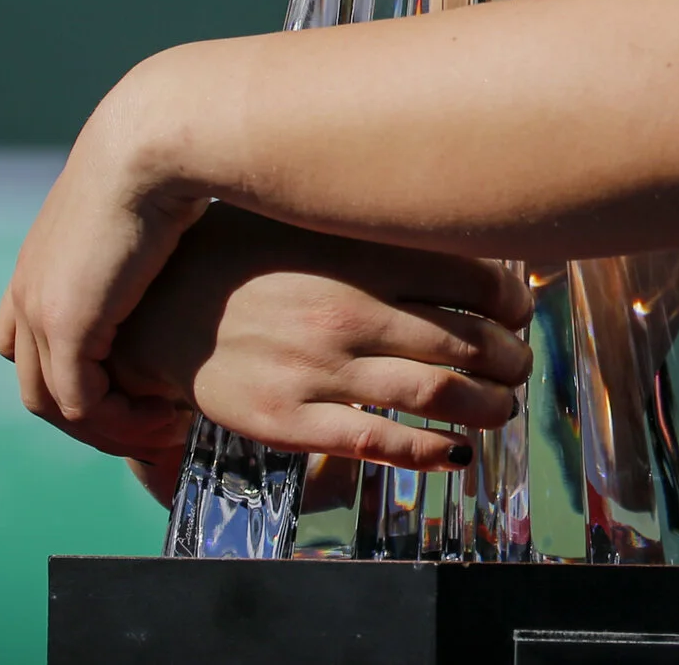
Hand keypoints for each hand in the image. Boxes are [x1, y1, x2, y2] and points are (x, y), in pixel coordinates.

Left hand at [0, 61, 212, 455]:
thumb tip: (198, 225)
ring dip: (108, 426)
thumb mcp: (155, 193)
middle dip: (95, 412)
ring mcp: (39, 309)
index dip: (81, 371)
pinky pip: (81, 404)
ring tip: (163, 428)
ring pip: (54, 402)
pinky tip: (167, 416)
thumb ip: (156, 224)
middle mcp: (30, 288)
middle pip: (37, 381)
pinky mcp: (65, 325)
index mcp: (45, 258)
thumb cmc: (178, 150)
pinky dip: (120, 422)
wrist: (157, 136)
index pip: (32, 340)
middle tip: (152, 421)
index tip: (142, 382)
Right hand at [107, 204, 533, 474]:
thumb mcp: (319, 223)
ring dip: (487, 407)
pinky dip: (431, 452)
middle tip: (518, 365)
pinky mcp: (289, 420)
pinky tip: (456, 453)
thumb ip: (385, 235)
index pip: (476, 280)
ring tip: (502, 408)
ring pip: (435, 395)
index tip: (520, 313)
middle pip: (467, 342)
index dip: (514, 303)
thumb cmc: (248, 257)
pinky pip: (379, 443)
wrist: (158, 305)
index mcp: (362, 255)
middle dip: (510, 361)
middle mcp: (348, 311)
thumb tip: (467, 241)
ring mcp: (318, 369)